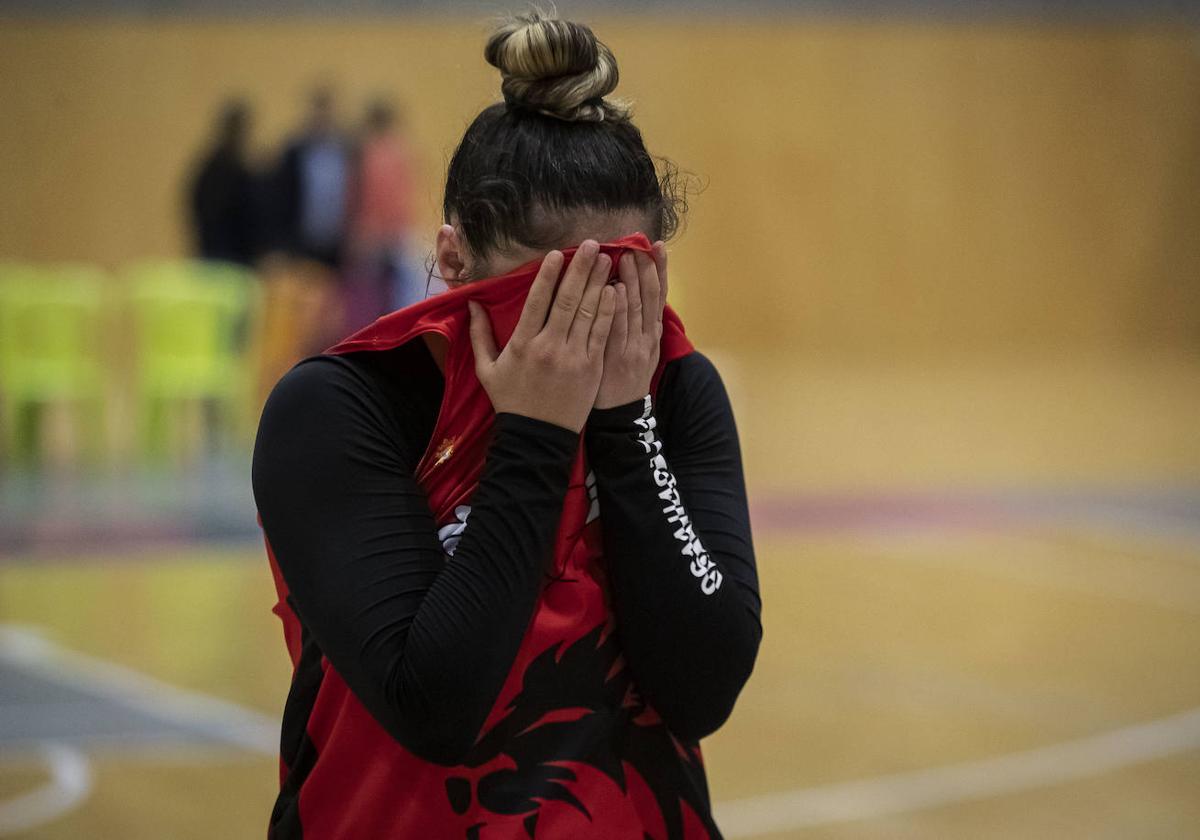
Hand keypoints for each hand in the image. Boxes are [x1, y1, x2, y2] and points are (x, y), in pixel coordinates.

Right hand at [469, 241, 615, 432]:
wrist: (538, 438)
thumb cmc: (511, 402)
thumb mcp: (487, 370)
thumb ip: (480, 335)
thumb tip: (471, 303)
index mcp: (522, 344)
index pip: (537, 301)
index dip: (548, 275)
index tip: (558, 254)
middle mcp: (549, 347)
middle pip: (568, 300)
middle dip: (581, 269)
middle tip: (592, 244)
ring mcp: (573, 357)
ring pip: (589, 313)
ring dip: (599, 283)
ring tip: (608, 259)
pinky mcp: (592, 368)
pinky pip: (602, 333)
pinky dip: (609, 311)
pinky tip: (615, 291)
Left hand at [594, 241, 667, 408]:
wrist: (619, 415)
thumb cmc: (624, 378)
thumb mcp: (642, 351)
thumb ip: (640, 322)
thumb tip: (633, 289)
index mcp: (653, 333)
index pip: (660, 295)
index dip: (660, 270)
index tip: (657, 246)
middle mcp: (647, 338)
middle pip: (649, 297)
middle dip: (644, 269)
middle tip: (637, 245)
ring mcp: (632, 348)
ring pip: (634, 309)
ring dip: (630, 281)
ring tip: (624, 258)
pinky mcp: (615, 358)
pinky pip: (616, 328)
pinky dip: (615, 307)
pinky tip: (611, 289)